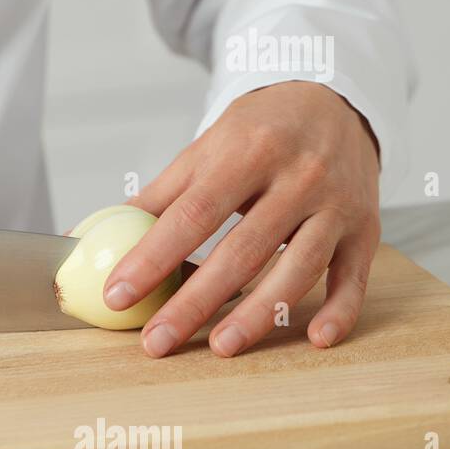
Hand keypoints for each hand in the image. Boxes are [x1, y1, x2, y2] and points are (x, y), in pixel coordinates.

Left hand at [103, 81, 380, 357]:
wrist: (331, 101)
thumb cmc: (256, 133)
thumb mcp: (203, 152)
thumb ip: (153, 198)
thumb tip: (83, 237)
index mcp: (246, 152)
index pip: (193, 214)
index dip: (153, 258)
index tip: (118, 295)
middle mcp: (297, 177)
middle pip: (242, 251)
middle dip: (195, 302)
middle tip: (157, 341)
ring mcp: (336, 204)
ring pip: (298, 268)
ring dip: (260, 314)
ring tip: (221, 347)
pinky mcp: (366, 227)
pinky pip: (354, 275)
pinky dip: (340, 309)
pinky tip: (314, 339)